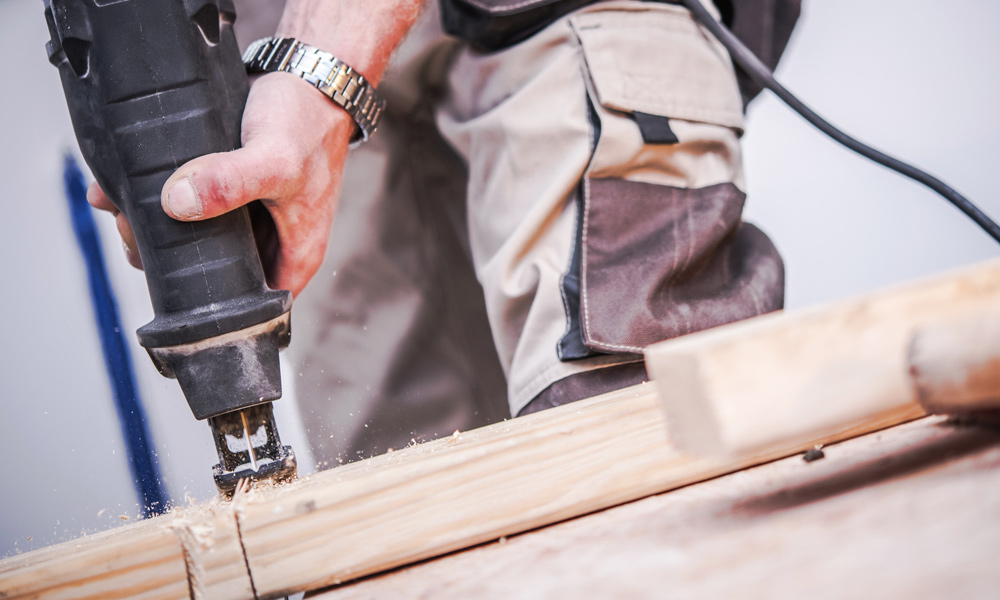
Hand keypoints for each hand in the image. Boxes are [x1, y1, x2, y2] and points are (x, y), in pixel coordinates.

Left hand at [88, 72, 354, 296]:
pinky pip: (189, 205)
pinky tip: (127, 185)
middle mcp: (271, 245)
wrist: (310, 75)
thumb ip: (229, 183)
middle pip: (213, 275)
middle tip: (136, 231)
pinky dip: (157, 197)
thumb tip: (176, 203)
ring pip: (197, 240)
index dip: (204, 302)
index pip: (246, 308)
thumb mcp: (274, 159)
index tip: (165, 270)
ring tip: (125, 206)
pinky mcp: (229, 190)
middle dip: (168, 259)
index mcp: (293, 257)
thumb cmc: (308, 122)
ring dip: (156, 227)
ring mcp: (250, 219)